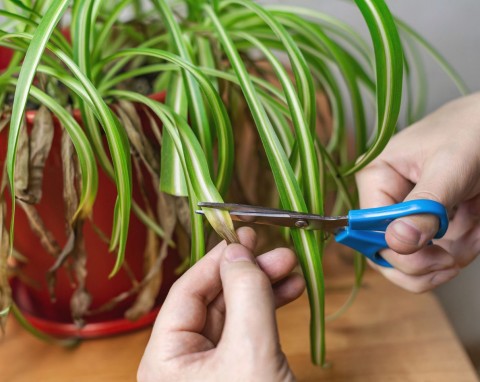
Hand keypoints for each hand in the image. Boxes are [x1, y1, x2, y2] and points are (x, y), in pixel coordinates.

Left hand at [137, 227, 304, 381]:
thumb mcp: (251, 352)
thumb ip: (245, 295)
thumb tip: (238, 251)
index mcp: (166, 359)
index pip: (187, 293)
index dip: (217, 261)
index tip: (243, 236)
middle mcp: (183, 362)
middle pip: (213, 300)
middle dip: (248, 274)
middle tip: (278, 253)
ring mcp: (212, 369)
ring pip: (235, 314)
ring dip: (263, 289)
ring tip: (291, 269)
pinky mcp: (237, 373)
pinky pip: (249, 332)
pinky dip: (269, 311)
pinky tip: (289, 293)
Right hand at [356, 93, 479, 292]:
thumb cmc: (472, 132)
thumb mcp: (449, 168)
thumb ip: (424, 206)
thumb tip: (396, 242)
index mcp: (375, 178)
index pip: (370, 229)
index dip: (399, 251)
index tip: (438, 257)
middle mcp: (385, 198)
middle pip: (384, 252)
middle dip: (423, 263)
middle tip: (454, 261)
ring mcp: (407, 213)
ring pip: (413, 259)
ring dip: (449, 256)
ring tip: (475, 234)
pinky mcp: (429, 221)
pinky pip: (436, 253)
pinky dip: (461, 249)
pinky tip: (477, 229)